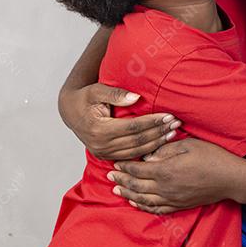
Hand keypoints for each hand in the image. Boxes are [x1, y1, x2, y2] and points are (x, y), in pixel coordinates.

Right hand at [60, 82, 181, 160]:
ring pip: (136, 151)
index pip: (133, 127)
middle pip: (137, 141)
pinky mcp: (106, 156)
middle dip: (159, 132)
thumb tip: (136, 98)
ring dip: (156, 143)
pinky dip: (146, 151)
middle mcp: (101, 145)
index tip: (168, 115)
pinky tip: (160, 143)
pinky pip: (130, 156)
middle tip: (176, 124)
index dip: (152, 122)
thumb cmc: (84, 98)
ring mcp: (103, 153)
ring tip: (172, 133)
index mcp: (99, 129)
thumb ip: (115, 94)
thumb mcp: (96, 90)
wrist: (69, 111)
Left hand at [107, 138, 242, 214]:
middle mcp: (165, 188)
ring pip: (143, 200)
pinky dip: (143, 207)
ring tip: (117, 191)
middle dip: (121, 181)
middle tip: (109, 176)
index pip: (138, 170)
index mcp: (165, 170)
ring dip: (128, 195)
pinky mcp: (179, 206)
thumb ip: (164, 151)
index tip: (115, 163)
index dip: (124, 167)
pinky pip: (156, 209)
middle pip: (136, 186)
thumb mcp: (188, 145)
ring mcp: (172, 199)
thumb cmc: (211, 158)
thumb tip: (147, 158)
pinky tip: (136, 203)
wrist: (230, 179)